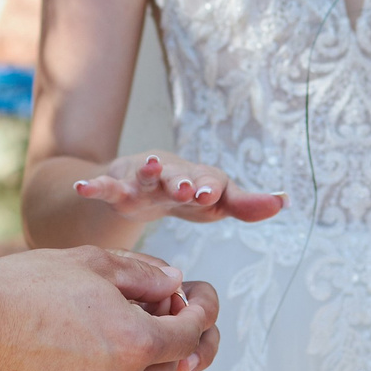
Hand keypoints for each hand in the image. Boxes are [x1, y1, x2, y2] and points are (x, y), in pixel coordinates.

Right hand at [0, 246, 222, 370]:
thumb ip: (147, 275)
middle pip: (176, 370)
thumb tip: (177, 284)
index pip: (193, 335)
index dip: (203, 310)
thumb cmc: (27, 287)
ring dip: (142, 364)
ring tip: (116, 331)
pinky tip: (83, 355)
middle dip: (178, 339)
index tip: (197, 295)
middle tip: (162, 311)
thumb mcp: (93, 263)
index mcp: (135, 345)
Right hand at [73, 153, 287, 223]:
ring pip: (144, 175)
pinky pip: (105, 188)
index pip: (209, 182)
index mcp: (199, 180)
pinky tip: (84, 187)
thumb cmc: (187, 192)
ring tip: (149, 166)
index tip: (211, 195)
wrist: (144, 182)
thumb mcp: (216, 201)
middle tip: (188, 189)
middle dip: (183, 182)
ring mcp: (143, 180)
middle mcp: (172, 175)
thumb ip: (246, 204)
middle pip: (178, 176)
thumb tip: (286, 200)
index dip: (210, 188)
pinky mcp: (118, 188)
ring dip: (148, 171)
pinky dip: (95, 187)